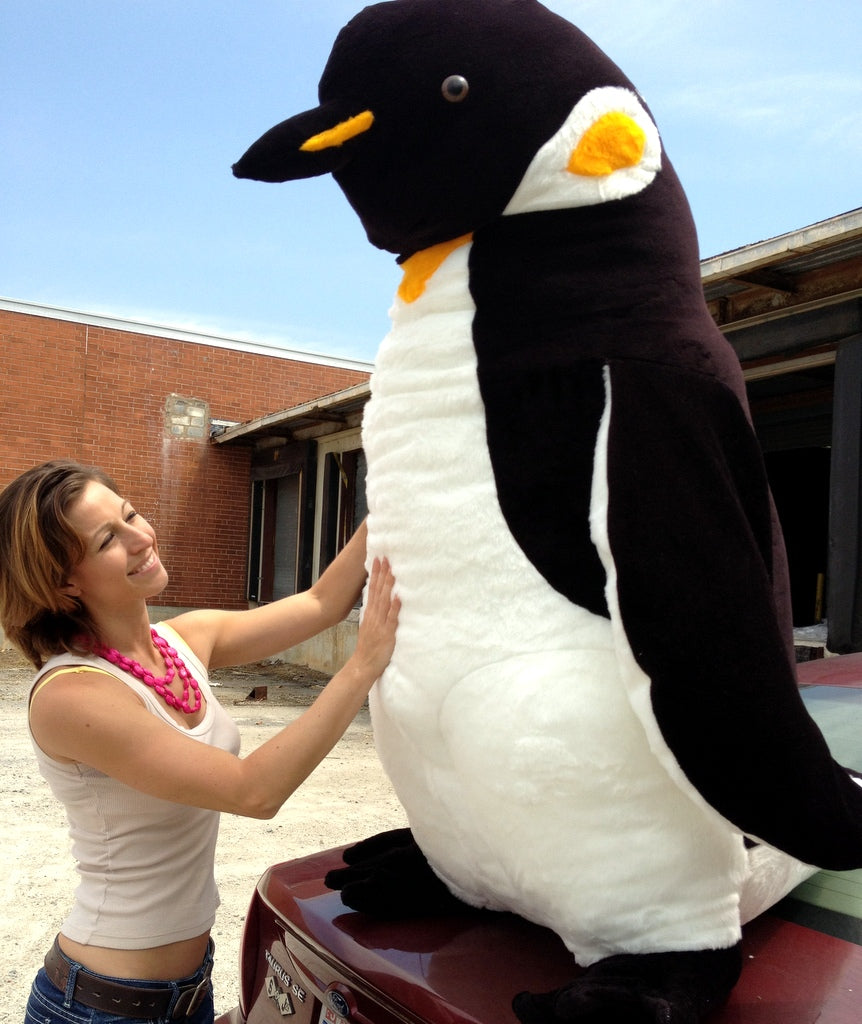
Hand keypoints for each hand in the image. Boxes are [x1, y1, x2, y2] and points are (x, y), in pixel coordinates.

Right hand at [352, 558, 399, 680]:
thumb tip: (381, 600)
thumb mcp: (370, 626)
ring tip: (392, 570)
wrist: (362, 666)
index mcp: (370, 613)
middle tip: (386, 557)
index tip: (379, 559)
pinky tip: (398, 596)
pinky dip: (395, 607)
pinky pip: (392, 618)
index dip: (376, 574)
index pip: (373, 589)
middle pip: (378, 591)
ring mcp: (380, 624)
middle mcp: (374, 615)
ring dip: (388, 585)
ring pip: (385, 601)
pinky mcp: (387, 634)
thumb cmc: (369, 648)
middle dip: (382, 574)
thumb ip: (375, 613)